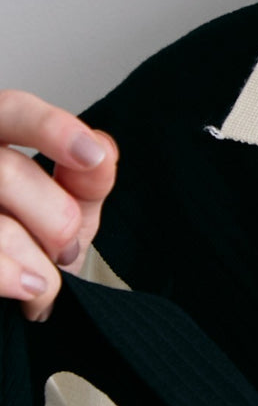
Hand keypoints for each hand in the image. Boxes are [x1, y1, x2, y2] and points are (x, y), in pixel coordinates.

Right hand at [0, 91, 117, 321]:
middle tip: (65, 249)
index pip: (12, 111)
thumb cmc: (30, 242)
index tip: (92, 156)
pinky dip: (10, 276)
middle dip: (56, 218)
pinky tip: (30, 288)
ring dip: (37, 259)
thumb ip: (86, 179)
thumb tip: (101, 150)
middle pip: (9, 172)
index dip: (52, 129)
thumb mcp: (67, 207)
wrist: (9, 295)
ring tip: (45, 281)